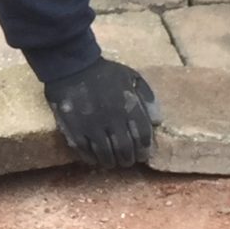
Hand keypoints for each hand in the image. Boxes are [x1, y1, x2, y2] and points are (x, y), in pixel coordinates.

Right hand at [46, 60, 162, 169]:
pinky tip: (95, 158)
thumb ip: (147, 97)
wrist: (72, 66)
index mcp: (129, 107)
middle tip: (127, 161)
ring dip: (111, 162)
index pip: (143, 137)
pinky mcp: (75, 130)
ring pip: (106, 154)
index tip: (143, 154)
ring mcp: (93, 127)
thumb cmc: (104, 72)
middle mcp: (113, 120)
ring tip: (112, 162)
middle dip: (128, 159)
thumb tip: (157, 122)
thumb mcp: (132, 77)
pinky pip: (85, 152)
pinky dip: (92, 159)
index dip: (145, 149)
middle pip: (125, 149)